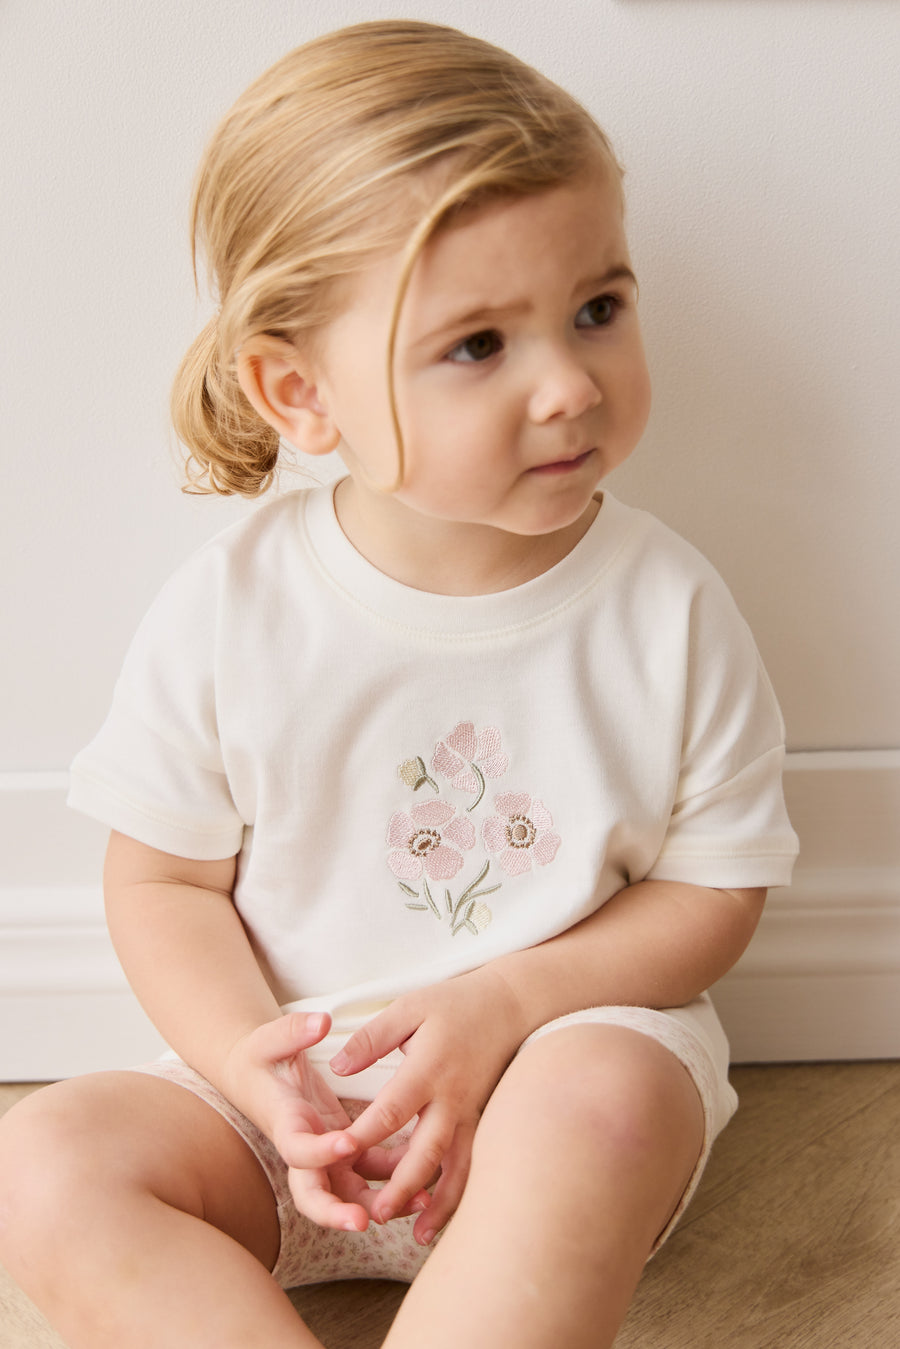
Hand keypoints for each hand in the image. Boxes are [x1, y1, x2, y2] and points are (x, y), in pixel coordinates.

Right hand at [223, 1013, 422, 1232]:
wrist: (256, 1076)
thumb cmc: (261, 1056)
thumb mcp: (270, 1039)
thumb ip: (293, 1030)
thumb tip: (320, 1022)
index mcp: (284, 1123)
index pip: (297, 1149)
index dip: (319, 1151)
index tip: (347, 1142)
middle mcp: (304, 1148)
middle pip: (315, 1194)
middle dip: (337, 1213)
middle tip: (365, 1222)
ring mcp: (326, 1155)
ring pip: (349, 1192)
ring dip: (380, 1202)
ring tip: (418, 1203)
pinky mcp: (345, 1151)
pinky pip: (371, 1172)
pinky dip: (394, 1177)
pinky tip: (426, 1178)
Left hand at [329, 967, 525, 1243]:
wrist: (511, 1005)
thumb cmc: (455, 1004)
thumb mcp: (410, 1008)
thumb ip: (373, 1037)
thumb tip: (338, 1067)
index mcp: (428, 1069)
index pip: (391, 1110)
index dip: (364, 1134)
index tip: (338, 1155)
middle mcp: (451, 1098)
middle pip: (426, 1150)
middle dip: (402, 1185)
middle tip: (376, 1214)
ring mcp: (471, 1113)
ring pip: (456, 1167)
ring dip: (439, 1202)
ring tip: (419, 1234)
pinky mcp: (482, 1121)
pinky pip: (472, 1163)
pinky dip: (460, 1192)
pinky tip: (444, 1216)